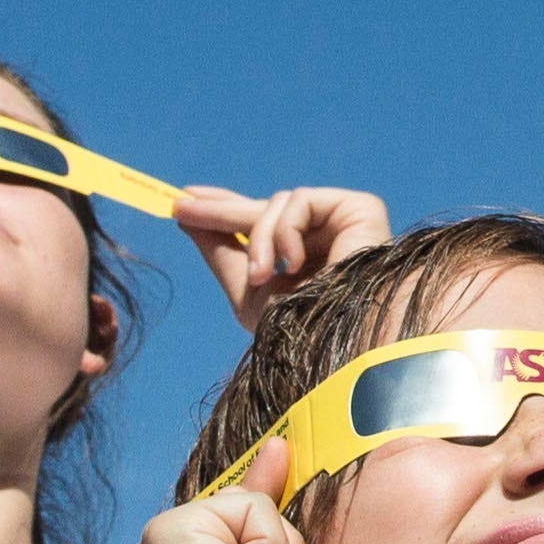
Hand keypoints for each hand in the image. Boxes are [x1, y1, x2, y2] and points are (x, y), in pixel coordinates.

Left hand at [171, 186, 389, 329]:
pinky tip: (295, 263)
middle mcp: (329, 240)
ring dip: (259, 239)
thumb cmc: (301, 331)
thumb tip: (187, 218)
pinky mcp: (361, 209)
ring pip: (278, 204)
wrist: (342, 343)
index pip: (264, 226)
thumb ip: (222, 254)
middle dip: (222, 210)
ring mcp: (346, 224)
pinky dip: (285, 231)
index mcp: (309, 263)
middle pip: (267, 210)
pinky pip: (301, 201)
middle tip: (182, 205)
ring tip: (260, 276)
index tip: (185, 203)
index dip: (225, 212)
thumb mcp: (249, 294)